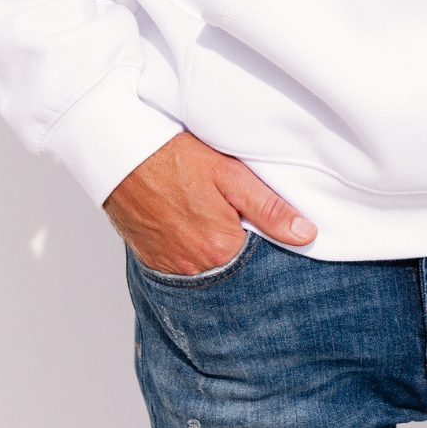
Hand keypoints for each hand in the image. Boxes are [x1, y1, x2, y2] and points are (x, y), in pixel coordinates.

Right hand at [104, 130, 315, 273]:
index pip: (263, 262)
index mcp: (219, 248)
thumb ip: (269, 208)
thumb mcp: (231, 175)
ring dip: (220, 254)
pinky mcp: (153, 262)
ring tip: (221, 223)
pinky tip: (198, 230)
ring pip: (210, 269)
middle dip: (247, 251)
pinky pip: (184, 268)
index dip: (273, 245)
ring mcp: (171, 268)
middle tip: (246, 222)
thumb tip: (306, 234)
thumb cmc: (176, 160)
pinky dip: (196, 254)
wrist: (120, 158)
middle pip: (235, 269)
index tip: (278, 231)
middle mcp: (194, 268)